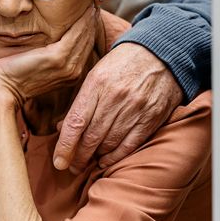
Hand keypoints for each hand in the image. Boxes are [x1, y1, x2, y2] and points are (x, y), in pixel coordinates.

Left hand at [0, 5, 98, 103]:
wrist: (3, 87)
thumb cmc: (15, 74)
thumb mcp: (39, 64)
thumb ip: (52, 55)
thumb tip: (55, 39)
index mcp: (71, 74)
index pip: (84, 48)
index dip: (89, 30)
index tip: (91, 14)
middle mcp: (74, 72)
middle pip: (87, 41)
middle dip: (91, 23)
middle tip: (95, 4)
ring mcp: (67, 66)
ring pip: (83, 36)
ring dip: (89, 19)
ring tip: (92, 4)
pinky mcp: (57, 58)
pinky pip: (74, 34)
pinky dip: (81, 21)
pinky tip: (85, 9)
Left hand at [54, 42, 182, 172]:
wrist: (161, 53)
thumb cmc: (121, 65)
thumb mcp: (95, 75)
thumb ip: (80, 102)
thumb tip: (62, 129)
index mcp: (96, 84)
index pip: (76, 122)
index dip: (65, 145)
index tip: (58, 161)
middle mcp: (115, 98)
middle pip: (91, 136)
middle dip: (78, 156)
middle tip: (71, 166)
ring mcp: (135, 108)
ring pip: (110, 143)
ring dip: (95, 157)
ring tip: (86, 163)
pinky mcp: (152, 117)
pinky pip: (130, 144)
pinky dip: (116, 156)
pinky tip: (106, 161)